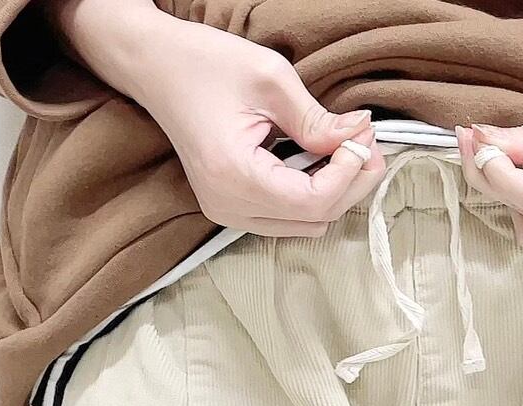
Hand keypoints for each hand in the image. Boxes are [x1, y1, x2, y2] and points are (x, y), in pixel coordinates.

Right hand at [44, 0, 384, 235]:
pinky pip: (285, 217)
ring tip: (346, 148)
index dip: (350, 174)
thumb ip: (317, 119)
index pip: (312, 201)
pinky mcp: (229, 207)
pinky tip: (320, 160)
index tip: (364, 139)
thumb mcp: (271, 79)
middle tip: (367, 141)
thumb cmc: (204, 64)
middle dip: (351, 183)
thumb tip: (359, 137)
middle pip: (314, 220)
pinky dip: (311, 194)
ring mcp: (226, 212)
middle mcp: (228, 206)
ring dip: (334, 191)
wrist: (155, 66)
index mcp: (234, 176)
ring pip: (303, 225)